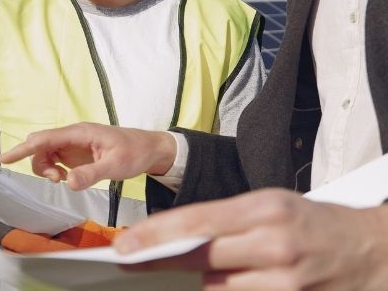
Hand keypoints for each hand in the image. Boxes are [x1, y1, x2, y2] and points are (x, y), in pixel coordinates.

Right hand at [0, 122, 176, 189]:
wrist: (150, 149)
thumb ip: (91, 174)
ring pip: (45, 153)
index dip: (23, 148)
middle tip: (55, 180)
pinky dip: (54, 170)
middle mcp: (72, 136)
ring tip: (63, 181)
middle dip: (37, 163)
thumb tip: (68, 183)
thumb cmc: (134, 152)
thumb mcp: (115, 166)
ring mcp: (73, 144)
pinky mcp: (76, 153)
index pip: (44, 138)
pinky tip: (68, 178)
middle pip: (40, 145)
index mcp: (79, 133)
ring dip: (46, 169)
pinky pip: (55, 159)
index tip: (4, 159)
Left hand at [114, 188, 387, 289]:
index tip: (124, 245)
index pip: (198, 222)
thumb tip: (176, 237)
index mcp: (266, 209)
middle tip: (128, 258)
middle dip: (162, 259)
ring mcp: (287, 283)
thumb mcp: (269, 204)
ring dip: (208, 280)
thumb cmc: (312, 222)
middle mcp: (276, 246)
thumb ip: (225, 220)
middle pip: (202, 260)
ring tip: (219, 264)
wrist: (373, 251)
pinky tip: (240, 281)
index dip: (156, 235)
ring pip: (218, 289)